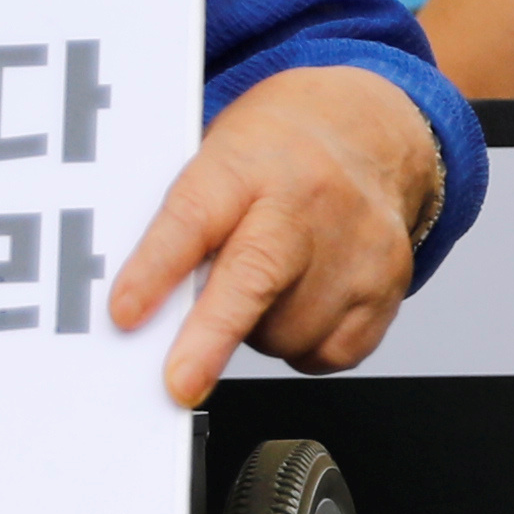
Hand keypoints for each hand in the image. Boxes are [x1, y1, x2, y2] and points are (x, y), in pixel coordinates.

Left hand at [107, 63, 443, 405]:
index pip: (196, 216)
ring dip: (257, 332)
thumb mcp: (216, 159)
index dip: (157, 269)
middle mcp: (307, 202)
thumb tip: (147, 308)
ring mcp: (355, 246)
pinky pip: (328, 352)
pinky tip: (302, 300)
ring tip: (265, 284)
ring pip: (288, 331)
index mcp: (248, 162)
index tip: (126, 314)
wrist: (367, 131)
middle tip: (181, 382)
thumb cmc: (275, 152)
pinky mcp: (387, 286)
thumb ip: (184, 226)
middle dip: (212, 337)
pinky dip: (302, 344)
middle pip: (257, 276)